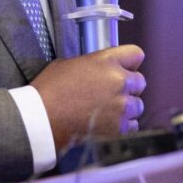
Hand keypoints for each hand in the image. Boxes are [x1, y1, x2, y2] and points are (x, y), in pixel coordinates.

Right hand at [31, 44, 145, 151]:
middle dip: (128, 87)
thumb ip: (93, 64)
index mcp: (107, 61)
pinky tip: (107, 123)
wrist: (43, 120)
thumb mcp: (69, 64)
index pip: (136, 55)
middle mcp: (119, 81)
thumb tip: (99, 69)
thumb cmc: (50, 92)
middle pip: (139, 81)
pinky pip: (133, 125)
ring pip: (137, 105)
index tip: (126, 67)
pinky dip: (123, 125)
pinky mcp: (120, 128)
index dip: (130, 62)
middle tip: (111, 93)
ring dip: (126, 107)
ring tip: (107, 111)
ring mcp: (121, 106)